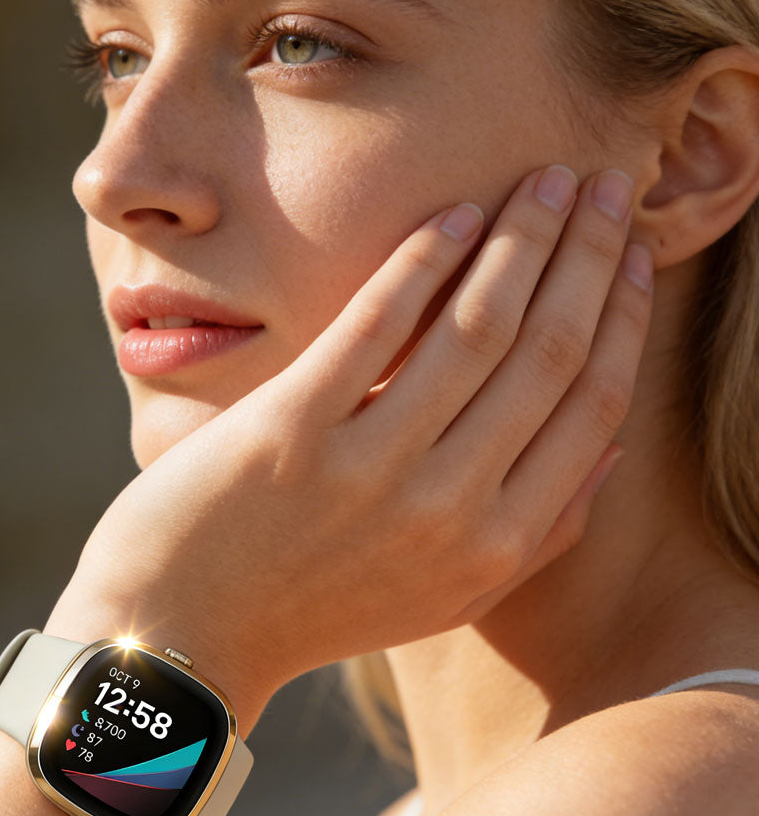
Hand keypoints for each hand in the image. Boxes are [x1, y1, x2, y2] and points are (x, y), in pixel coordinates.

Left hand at [45, 165, 652, 712]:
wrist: (185, 635)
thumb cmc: (314, 609)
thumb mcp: (442, 596)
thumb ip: (534, 537)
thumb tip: (606, 449)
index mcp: (493, 550)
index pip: (592, 410)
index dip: (622, 319)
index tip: (631, 256)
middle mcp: (448, 510)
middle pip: (549, 353)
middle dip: (589, 256)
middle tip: (605, 185)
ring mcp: (369, 469)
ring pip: (478, 327)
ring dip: (523, 238)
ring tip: (546, 180)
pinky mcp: (291, 430)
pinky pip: (378, 324)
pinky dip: (423, 260)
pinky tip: (453, 216)